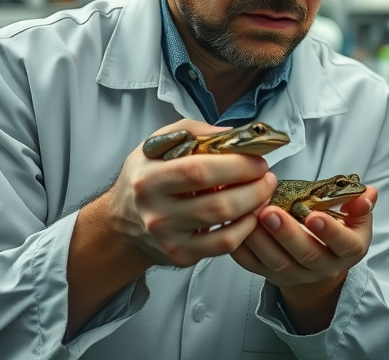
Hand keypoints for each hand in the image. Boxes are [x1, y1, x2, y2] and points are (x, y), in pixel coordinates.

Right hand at [103, 119, 277, 267]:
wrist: (121, 223)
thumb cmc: (146, 177)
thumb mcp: (157, 145)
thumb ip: (193, 132)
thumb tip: (234, 134)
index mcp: (149, 179)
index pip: (199, 171)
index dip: (236, 165)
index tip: (257, 159)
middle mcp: (156, 212)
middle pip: (218, 203)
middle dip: (254, 188)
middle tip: (267, 176)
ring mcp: (169, 238)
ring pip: (225, 226)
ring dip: (255, 206)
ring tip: (263, 191)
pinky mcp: (181, 255)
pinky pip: (224, 245)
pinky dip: (246, 228)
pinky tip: (251, 213)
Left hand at [230, 186, 374, 332]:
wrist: (320, 264)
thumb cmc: (338, 230)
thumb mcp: (356, 219)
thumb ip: (361, 204)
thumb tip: (367, 193)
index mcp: (349, 251)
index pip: (343, 244)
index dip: (331, 232)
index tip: (315, 216)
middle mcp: (324, 267)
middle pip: (306, 255)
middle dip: (287, 234)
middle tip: (270, 212)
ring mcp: (296, 275)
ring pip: (276, 262)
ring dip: (260, 239)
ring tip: (249, 214)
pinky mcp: (270, 276)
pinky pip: (254, 266)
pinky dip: (242, 248)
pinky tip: (235, 226)